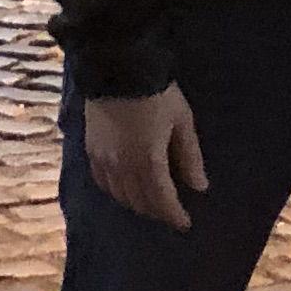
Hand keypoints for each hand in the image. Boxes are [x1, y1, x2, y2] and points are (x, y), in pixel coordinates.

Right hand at [87, 86, 210, 227]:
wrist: (118, 68)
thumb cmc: (157, 93)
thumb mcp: (181, 121)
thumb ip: (189, 156)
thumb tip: (199, 187)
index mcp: (148, 162)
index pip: (162, 201)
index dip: (174, 215)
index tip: (185, 223)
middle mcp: (123, 168)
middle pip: (140, 202)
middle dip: (157, 211)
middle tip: (170, 213)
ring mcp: (103, 160)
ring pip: (120, 195)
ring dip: (136, 204)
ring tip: (150, 203)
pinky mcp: (90, 150)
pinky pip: (102, 182)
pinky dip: (116, 191)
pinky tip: (124, 189)